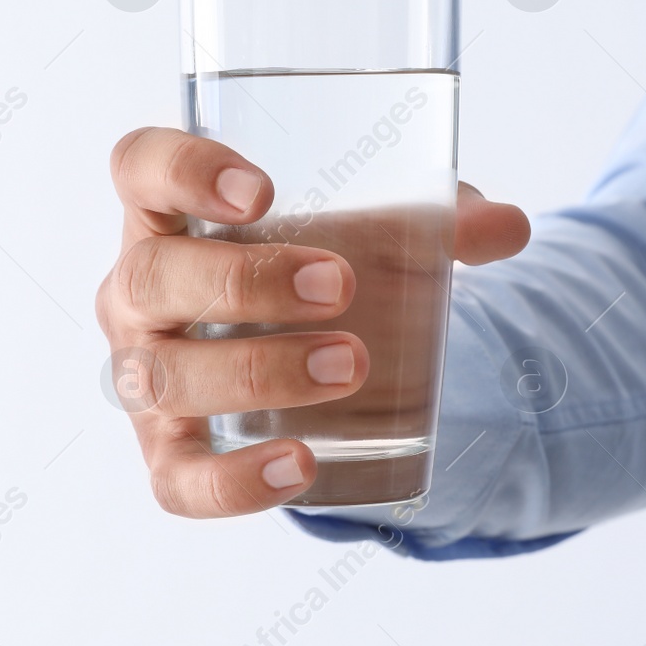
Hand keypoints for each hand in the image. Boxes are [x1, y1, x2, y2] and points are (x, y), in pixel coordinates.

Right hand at [97, 127, 529, 517]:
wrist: (316, 351)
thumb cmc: (326, 261)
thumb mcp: (380, 229)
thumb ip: (438, 219)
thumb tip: (507, 229)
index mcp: (173, 207)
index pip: (140, 164)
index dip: (182, 170)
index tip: (261, 191)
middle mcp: (139, 286)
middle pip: (150, 276)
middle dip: (243, 282)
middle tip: (340, 285)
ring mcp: (146, 372)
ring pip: (162, 375)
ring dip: (254, 371)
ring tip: (350, 364)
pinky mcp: (168, 453)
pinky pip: (178, 480)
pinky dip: (234, 481)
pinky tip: (300, 465)